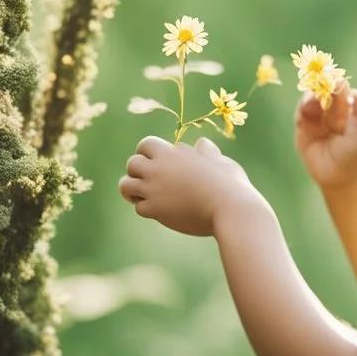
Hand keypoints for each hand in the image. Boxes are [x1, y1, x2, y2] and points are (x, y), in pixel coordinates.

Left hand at [119, 136, 263, 236]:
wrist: (231, 209)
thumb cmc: (231, 184)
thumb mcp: (221, 162)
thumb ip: (208, 153)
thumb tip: (202, 144)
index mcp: (175, 152)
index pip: (147, 144)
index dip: (148, 153)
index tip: (157, 163)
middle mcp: (160, 167)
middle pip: (132, 162)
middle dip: (138, 172)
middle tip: (148, 182)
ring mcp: (155, 188)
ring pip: (125, 185)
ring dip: (132, 190)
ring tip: (141, 196)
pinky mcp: (156, 209)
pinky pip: (138, 207)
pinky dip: (146, 209)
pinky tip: (157, 211)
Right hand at [294, 81, 356, 188]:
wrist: (339, 176)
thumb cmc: (356, 153)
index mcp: (348, 105)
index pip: (341, 88)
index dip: (338, 84)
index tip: (337, 83)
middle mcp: (331, 107)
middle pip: (323, 90)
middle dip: (321, 87)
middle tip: (321, 85)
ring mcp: (317, 116)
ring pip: (310, 100)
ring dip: (310, 98)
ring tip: (312, 99)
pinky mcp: (304, 126)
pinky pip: (301, 115)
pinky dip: (302, 110)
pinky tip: (305, 111)